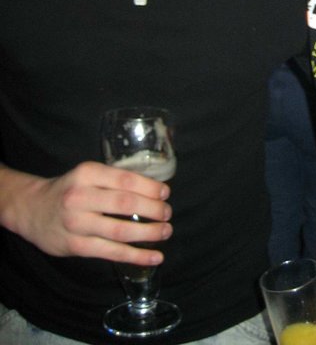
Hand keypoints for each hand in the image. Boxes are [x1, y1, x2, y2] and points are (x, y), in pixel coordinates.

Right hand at [1, 161, 171, 264]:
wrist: (32, 209)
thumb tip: (154, 190)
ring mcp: (77, 224)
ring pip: (120, 231)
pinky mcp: (76, 246)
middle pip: (125, 204)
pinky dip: (135, 256)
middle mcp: (80, 197)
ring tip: (165, 232)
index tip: (165, 193)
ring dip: (148, 233)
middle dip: (153, 209)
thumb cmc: (69, 190)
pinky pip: (111, 252)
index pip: (125, 179)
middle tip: (168, 213)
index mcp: (87, 173)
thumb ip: (113, 181)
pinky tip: (153, 257)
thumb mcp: (87, 175)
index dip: (149, 187)